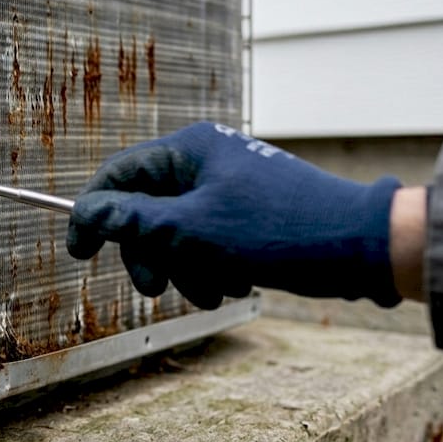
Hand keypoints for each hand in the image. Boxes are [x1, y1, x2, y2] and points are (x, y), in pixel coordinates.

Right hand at [65, 122, 402, 308]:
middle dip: (151, 255)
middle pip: (146, 210)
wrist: (363, 246)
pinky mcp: (248, 214)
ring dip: (185, 269)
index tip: (79, 255)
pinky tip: (236, 286)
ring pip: (176, 232)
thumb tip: (84, 211)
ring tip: (214, 292)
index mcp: (190, 148)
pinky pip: (207, 242)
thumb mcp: (191, 231)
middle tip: (157, 289)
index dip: (92, 215)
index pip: (118, 175)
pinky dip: (211, 268)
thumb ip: (132, 220)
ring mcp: (228, 187)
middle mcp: (206, 160)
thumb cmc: (278, 231)